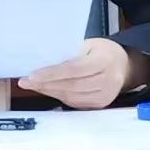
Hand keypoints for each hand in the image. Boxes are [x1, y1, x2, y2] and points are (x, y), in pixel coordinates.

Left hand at [20, 38, 134, 109]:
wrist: (124, 65)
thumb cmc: (103, 51)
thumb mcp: (89, 44)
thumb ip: (71, 54)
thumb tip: (44, 63)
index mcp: (105, 61)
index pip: (74, 69)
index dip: (51, 74)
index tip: (32, 76)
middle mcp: (108, 81)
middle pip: (71, 86)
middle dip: (45, 84)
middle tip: (25, 82)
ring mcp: (105, 95)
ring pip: (71, 97)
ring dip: (49, 91)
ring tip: (33, 85)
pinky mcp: (100, 105)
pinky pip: (75, 103)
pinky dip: (59, 97)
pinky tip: (48, 90)